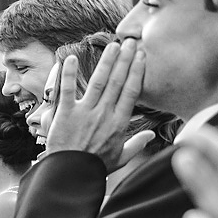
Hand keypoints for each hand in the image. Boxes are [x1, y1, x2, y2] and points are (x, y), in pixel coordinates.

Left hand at [44, 39, 151, 170]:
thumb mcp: (121, 158)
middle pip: (117, 82)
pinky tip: (71, 58)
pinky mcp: (64, 114)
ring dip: (106, 62)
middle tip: (130, 42)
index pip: (131, 91)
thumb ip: (137, 144)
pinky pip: (67, 90)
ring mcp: (84, 113)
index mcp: (119, 123)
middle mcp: (104, 114)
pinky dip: (69, 74)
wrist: (70, 175)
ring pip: (98, 82)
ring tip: (112, 46)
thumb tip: (152, 135)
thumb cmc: (94, 167)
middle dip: (125, 60)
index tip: (142, 57)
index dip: (137, 72)